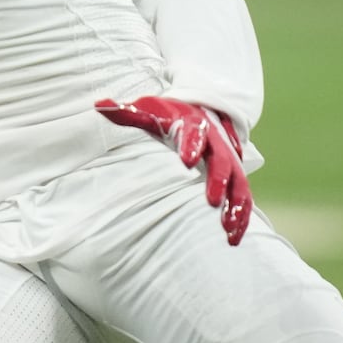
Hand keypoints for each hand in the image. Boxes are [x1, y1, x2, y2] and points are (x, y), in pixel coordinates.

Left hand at [95, 95, 251, 244]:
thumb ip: (126, 112)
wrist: (199, 111)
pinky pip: (243, 197)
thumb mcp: (148, 110)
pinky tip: (234, 238)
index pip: (194, 135)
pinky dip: (243, 216)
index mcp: (194, 125)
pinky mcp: (235, 177)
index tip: (186, 161)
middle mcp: (216, 144)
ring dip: (236, 206)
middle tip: (211, 201)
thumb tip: (99, 105)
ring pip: (239, 184)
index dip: (191, 146)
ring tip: (228, 230)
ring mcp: (229, 162)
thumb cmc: (168, 114)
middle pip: (222, 162)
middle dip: (218, 181)